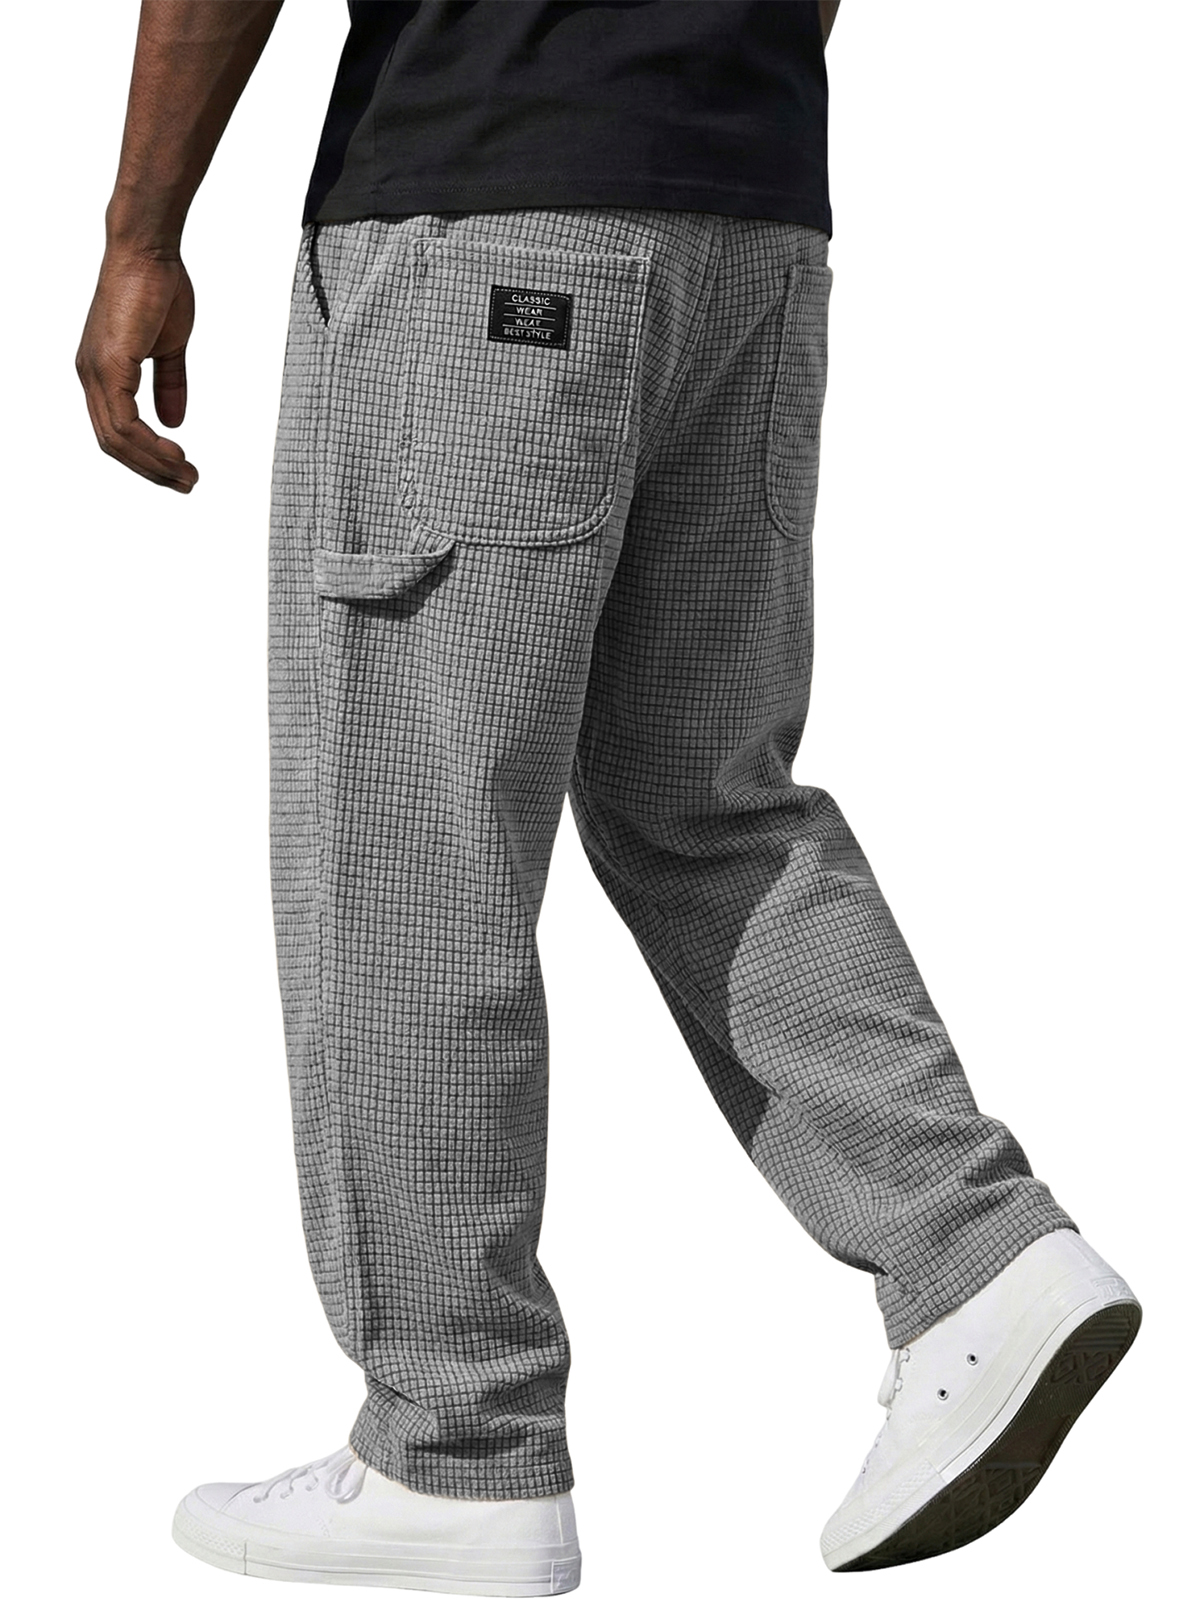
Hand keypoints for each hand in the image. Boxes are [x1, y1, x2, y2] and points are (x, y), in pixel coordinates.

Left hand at [76, 247, 199, 491]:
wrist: (148, 251)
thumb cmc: (157, 286)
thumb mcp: (169, 347)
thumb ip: (169, 385)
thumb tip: (174, 422)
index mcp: (102, 372)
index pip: (117, 430)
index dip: (146, 457)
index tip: (180, 469)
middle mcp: (90, 375)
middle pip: (113, 444)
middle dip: (152, 470)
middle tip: (187, 484)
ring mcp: (95, 372)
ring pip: (118, 440)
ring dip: (154, 465)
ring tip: (186, 476)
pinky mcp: (107, 367)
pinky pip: (124, 423)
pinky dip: (149, 446)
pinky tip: (174, 453)